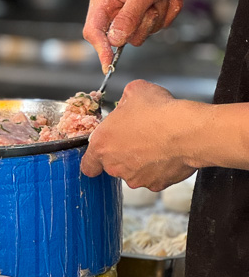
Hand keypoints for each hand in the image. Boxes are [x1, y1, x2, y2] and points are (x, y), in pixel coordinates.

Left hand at [80, 80, 197, 190]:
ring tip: (156, 143)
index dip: (95, 159)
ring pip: (134, 172)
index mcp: (102, 144)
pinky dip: (159, 169)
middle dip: (123, 154)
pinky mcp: (156, 185)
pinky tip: (167, 153)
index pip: (87, 165)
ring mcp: (136, 178)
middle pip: (113, 165)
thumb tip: (128, 102)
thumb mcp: (135, 91)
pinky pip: (154, 177)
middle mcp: (115, 165)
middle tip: (138, 137)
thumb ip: (124, 101)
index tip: (103, 153)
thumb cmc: (159, 112)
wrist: (188, 132)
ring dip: (141, 161)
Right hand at [83, 0, 184, 70]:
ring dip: (160, 14)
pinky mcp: (144, 11)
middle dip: (145, 23)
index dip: (100, 49)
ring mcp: (130, 10)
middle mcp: (113, 6)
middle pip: (124, 37)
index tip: (109, 65)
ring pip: (144, 32)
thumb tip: (114, 40)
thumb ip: (129, 16)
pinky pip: (158, 25)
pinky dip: (169, 10)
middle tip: (153, 2)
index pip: (93, 30)